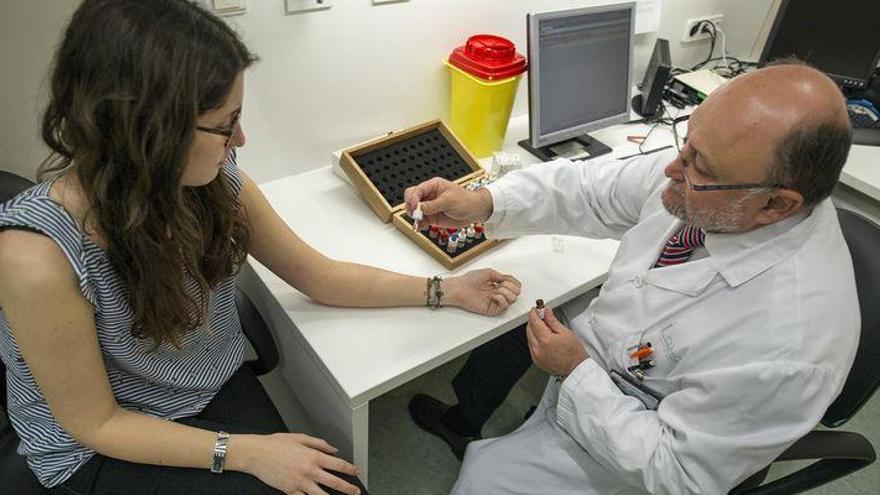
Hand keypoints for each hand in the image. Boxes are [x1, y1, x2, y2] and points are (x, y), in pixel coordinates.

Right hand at [235, 433, 360, 494]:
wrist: (256, 454)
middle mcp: (309, 470)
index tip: (356, 472)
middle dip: (348, 488)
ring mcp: (300, 483)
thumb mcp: (300, 438)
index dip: (350, 469)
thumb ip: (319, 444)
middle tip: (355, 491)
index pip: (338, 464)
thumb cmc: (275, 444)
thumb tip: (333, 450)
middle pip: (334, 483)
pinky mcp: (290, 491)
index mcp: (313, 456)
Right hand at [403, 177, 492, 227]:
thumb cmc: (466, 200)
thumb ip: (433, 205)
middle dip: (410, 206)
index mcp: (433, 186)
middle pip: (411, 199)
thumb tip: (419, 208)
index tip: (415, 207)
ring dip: (414, 217)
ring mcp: (430, 207)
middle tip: (415, 214)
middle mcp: (429, 196)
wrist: (475, 211)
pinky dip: (418, 225)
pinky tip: (419, 228)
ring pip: (414, 211)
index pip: (417, 190)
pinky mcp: (432, 217)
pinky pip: (420, 221)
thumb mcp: (449, 201)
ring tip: (418, 222)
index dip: (413, 198)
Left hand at [444, 268, 520, 315]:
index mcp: (497, 285)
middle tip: (500, 284)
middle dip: (510, 286)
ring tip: (496, 290)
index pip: (514, 286)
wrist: (460, 288)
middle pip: (516, 293)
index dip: (514, 282)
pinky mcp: (492, 309)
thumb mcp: (489, 273)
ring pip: (513, 299)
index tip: (506, 279)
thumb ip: (502, 276)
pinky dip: (502, 299)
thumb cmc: (470, 280)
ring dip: (506, 292)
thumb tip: (511, 281)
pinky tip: (494, 296)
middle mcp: (498, 293)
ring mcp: (495, 302)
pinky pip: (505, 306)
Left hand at [526, 306, 588, 375]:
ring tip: (544, 327)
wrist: (576, 369)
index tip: (536, 308)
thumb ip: (552, 320)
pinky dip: (534, 339)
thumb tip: (546, 311)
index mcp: (545, 340)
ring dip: (533, 330)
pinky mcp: (536, 360)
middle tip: (541, 316)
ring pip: (529, 337)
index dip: (534, 313)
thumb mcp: (565, 332)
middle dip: (533, 320)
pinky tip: (543, 338)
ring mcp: (536, 356)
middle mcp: (538, 348)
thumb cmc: (574, 352)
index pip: (534, 321)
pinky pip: (531, 346)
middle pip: (529, 329)